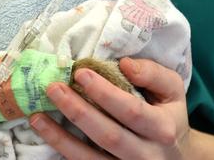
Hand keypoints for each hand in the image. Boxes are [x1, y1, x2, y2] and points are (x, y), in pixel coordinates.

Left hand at [30, 58, 190, 159]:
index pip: (131, 110)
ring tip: (37, 116)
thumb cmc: (168, 115)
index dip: (104, 92)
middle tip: (53, 88)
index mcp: (163, 128)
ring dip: (60, 138)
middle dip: (78, 111)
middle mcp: (146, 154)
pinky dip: (63, 152)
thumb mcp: (172, 90)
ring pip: (90, 159)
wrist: (177, 158)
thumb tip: (124, 63)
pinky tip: (46, 135)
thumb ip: (152, 73)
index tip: (80, 72)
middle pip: (108, 135)